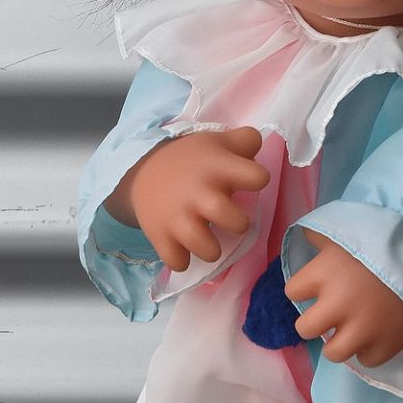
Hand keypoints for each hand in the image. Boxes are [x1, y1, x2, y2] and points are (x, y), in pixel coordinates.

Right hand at [103, 126, 269, 271]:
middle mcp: (198, 192)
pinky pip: (175, 260)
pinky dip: (182, 260)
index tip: (250, 182)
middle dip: (238, 224)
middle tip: (232, 221)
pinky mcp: (159, 235)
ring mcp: (177, 216)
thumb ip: (244, 142)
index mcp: (217, 167)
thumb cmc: (191, 160)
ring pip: (203, 246)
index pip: (255, 177)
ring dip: (211, 250)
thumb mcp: (217, 142)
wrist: (142, 169)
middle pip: (228, 216)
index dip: (256, 179)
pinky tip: (184, 249)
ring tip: (209, 243)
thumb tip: (260, 144)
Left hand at [284, 230, 402, 366]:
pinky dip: (369, 350)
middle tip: (329, 314)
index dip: (305, 288)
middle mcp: (337, 305)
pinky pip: (367, 360)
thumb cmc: (386, 237)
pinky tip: (375, 335)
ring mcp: (362, 329)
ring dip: (339, 342)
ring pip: (333, 353)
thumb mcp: (350, 228)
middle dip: (316, 321)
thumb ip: (322, 234)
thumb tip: (305, 235)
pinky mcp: (388, 344)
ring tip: (351, 330)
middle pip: (305, 329)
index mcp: (323, 273)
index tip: (317, 286)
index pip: (293, 291)